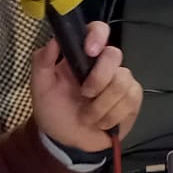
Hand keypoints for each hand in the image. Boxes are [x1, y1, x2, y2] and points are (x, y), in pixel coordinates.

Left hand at [31, 21, 141, 151]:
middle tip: (84, 95)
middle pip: (114, 55)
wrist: (67, 141)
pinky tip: (102, 122)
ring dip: (101, 105)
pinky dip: (111, 116)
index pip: (98, 30)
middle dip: (98, 79)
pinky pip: (130, 100)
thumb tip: (53, 40)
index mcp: (83, 56)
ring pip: (122, 81)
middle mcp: (105, 64)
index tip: (90, 51)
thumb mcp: (40, 88)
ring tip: (88, 117)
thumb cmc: (54, 110)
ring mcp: (122, 80)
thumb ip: (41, 62)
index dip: (98, 35)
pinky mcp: (133, 99)